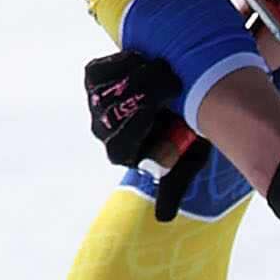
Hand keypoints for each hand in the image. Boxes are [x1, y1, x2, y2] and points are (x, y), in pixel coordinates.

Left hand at [83, 50, 209, 220]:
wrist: (177, 92)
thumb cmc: (184, 130)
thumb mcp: (187, 158)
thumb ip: (175, 185)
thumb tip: (163, 218)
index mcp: (123, 153)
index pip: (121, 144)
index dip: (140, 123)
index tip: (165, 107)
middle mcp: (104, 131)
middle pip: (113, 113)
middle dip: (146, 93)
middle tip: (175, 79)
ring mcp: (95, 103)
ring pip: (104, 91)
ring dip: (138, 75)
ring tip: (167, 67)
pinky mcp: (92, 79)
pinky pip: (97, 71)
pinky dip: (122, 62)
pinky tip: (145, 61)